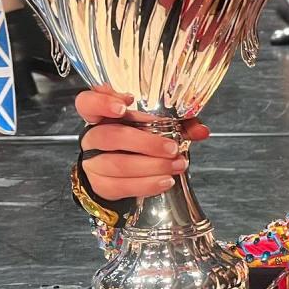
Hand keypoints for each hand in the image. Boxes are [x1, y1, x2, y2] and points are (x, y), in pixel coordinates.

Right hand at [75, 85, 209, 200]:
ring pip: (117, 164)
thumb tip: (201, 130)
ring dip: (152, 166)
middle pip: (111, 136)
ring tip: (177, 165)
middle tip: (172, 148)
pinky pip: (121, 187)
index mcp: (103, 117)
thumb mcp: (156, 129)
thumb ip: (179, 125)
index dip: (102, 102)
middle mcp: (93, 138)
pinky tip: (166, 181)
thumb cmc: (139, 144)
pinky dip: (147, 185)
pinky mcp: (100, 185)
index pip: (88, 103)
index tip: (126, 105)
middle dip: (146, 143)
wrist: (123, 175)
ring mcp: (93, 163)